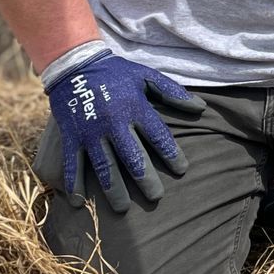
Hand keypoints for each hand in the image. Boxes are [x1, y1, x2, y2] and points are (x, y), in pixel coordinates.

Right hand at [43, 44, 204, 213]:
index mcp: (135, 108)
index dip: (172, 154)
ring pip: (105, 166)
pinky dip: (75, 184)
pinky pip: (73, 164)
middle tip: (156, 197)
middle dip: (145, 179)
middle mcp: (114, 123)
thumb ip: (173, 93)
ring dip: (114, 189)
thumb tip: (202, 107)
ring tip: (123, 209)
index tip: (182, 170)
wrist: (75, 64)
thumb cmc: (116, 73)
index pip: (159, 136)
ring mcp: (91, 132)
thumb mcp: (146, 76)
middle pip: (133, 157)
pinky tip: (79, 203)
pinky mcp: (71, 137)